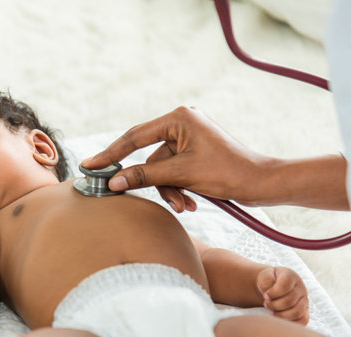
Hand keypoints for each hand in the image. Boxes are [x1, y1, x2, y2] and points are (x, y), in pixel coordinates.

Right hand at [82, 106, 268, 211]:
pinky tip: (190, 201)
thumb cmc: (228, 172)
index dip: (110, 153)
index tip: (89, 165)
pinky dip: (178, 188)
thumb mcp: (182, 174)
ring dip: (169, 189)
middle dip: (150, 180)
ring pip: (161, 169)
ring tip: (184, 205)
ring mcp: (187, 139)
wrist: (261, 184)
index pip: (135, 137)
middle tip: (117, 191)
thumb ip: (144, 175)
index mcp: (178, 118)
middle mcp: (181, 124)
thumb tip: (114, 181)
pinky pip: (173, 172)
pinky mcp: (193, 154)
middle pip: (148, 156)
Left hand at [257, 267, 308, 324]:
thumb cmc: (269, 281)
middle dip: (275, 305)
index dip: (273, 293)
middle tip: (266, 304)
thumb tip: (269, 293)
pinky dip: (290, 322)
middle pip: (290, 301)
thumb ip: (266, 281)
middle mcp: (301, 288)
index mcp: (291, 276)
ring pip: (297, 312)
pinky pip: (302, 321)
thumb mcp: (264, 276)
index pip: (285, 285)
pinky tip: (279, 317)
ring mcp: (305, 300)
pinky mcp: (305, 311)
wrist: (273, 286)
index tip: (265, 295)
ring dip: (281, 315)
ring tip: (271, 311)